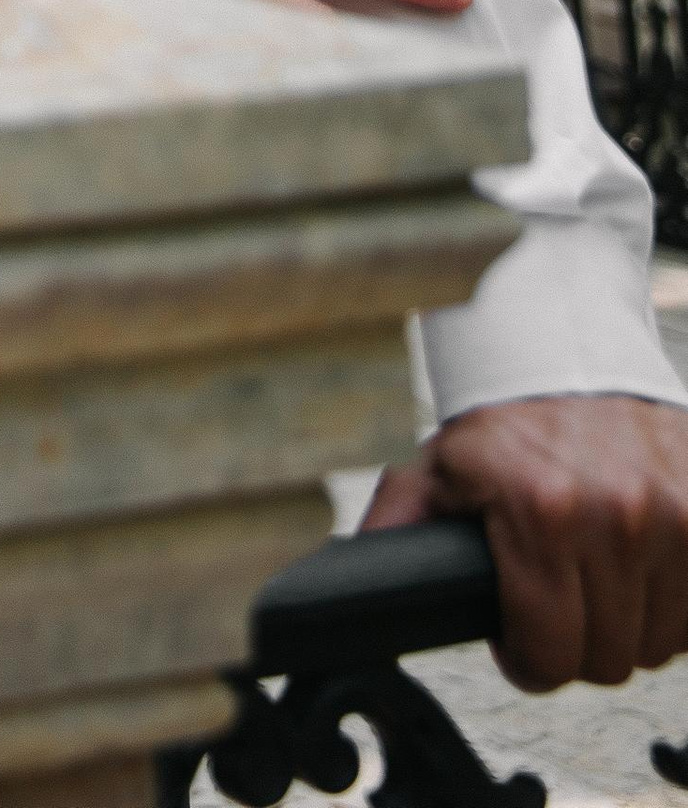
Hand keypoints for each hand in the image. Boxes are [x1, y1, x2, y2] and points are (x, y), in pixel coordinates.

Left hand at [365, 396, 687, 688]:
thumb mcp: (434, 469)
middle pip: (607, 659)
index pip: (550, 656)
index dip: (527, 658)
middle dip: (575, 643)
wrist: (570, 350)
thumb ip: (396, 527)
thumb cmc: (502, 420)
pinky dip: (671, 602)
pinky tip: (638, 570)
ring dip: (627, 624)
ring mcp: (674, 514)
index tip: (521, 636)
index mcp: (543, 511)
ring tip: (594, 579)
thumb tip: (352, 576)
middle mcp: (617, 514)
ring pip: (658, 641)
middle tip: (556, 601)